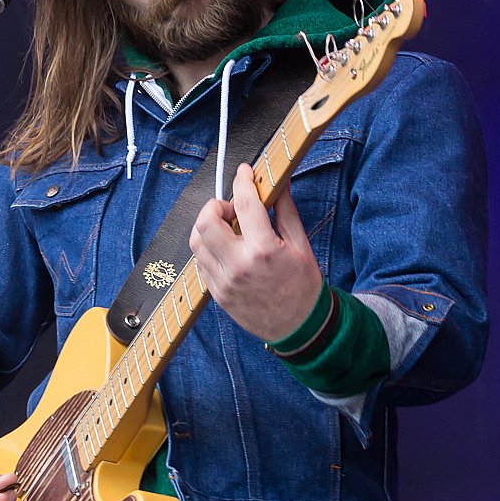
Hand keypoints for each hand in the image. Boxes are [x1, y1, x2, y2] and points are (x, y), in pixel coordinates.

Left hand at [189, 163, 322, 341]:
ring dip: (207, 227)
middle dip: (215, 206)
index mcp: (263, 249)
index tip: (245, 172)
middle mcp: (238, 265)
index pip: (244, 203)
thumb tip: (278, 183)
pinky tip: (225, 249)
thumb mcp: (300, 245)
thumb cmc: (304, 287)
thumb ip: (285, 211)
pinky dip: (207, 249)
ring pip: (196, 242)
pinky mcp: (217, 295)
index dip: (242, 180)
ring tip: (227, 228)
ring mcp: (224, 282)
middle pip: (206, 221)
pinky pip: (199, 264)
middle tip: (231, 208)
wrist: (300, 327)